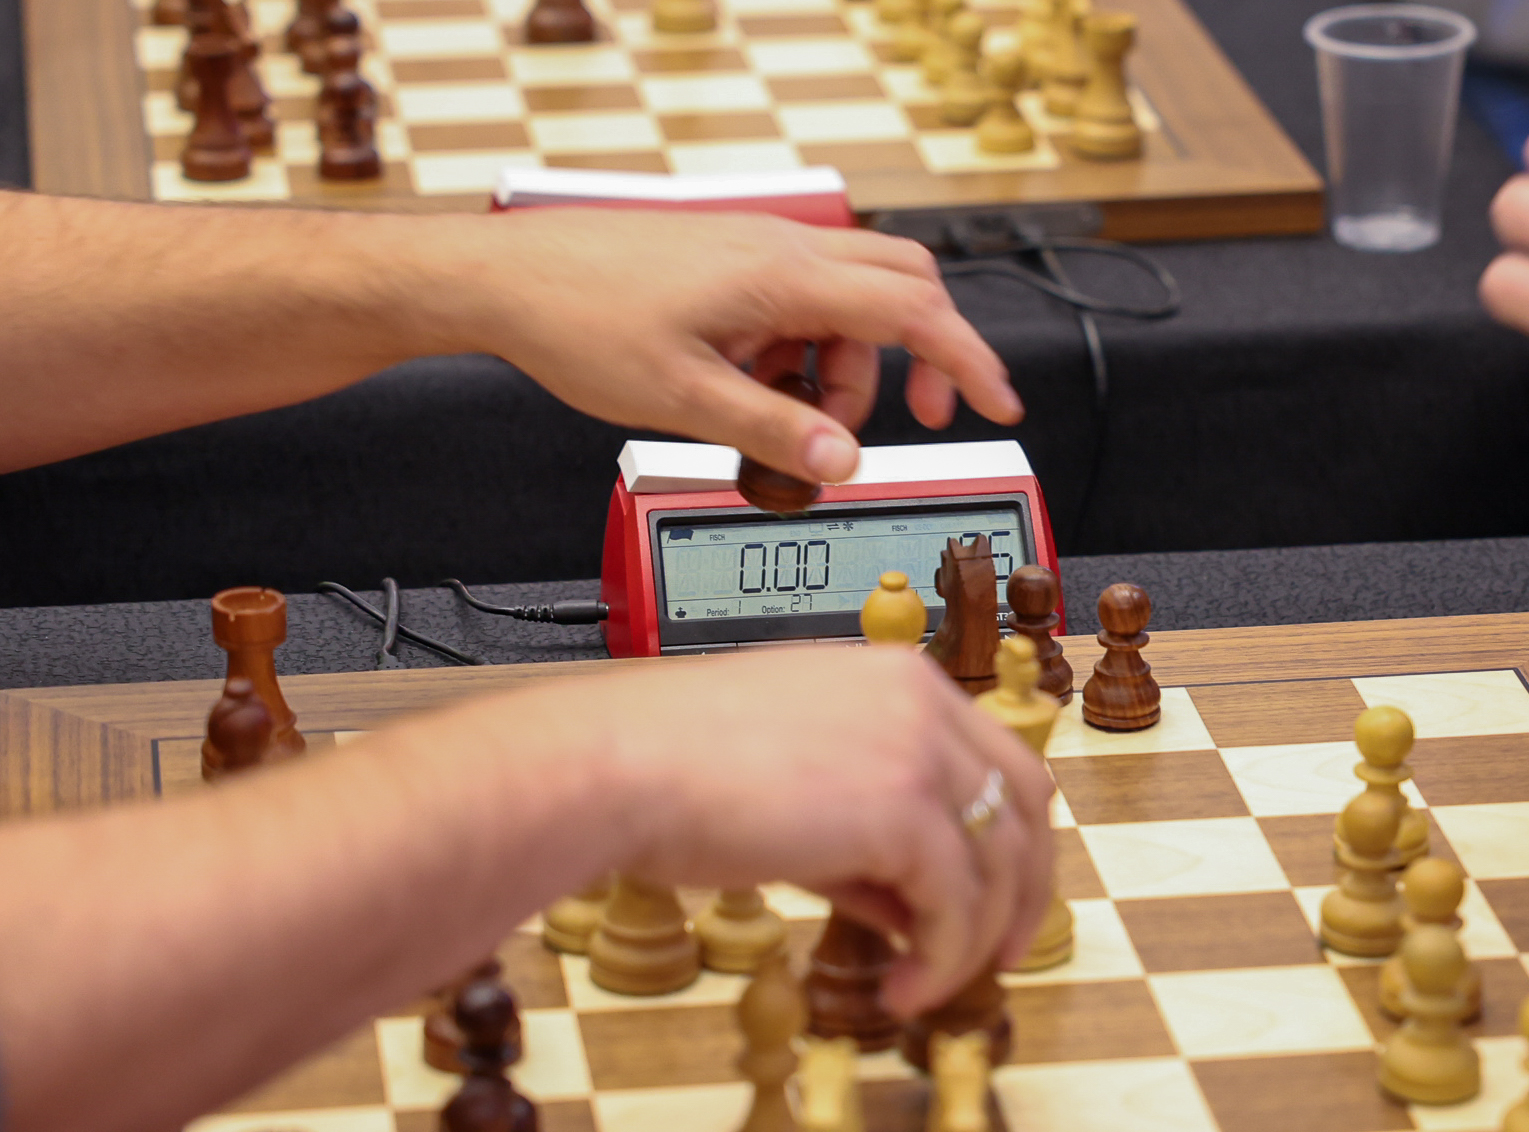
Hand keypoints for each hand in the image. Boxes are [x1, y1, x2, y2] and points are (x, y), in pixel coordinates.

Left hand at [445, 209, 1024, 484]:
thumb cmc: (579, 322)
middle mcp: (780, 250)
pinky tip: (757, 386)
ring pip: (851, 295)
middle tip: (917, 417)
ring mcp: (754, 249)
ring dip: (850, 362)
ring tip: (800, 418)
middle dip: (924, 354)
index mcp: (783, 277)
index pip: (912, 310)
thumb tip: (847, 461)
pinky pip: (800, 299)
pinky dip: (806, 347)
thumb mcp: (685, 399)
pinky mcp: (728, 260)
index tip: (998, 400)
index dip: (966, 359)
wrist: (507, 278)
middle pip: (902, 285)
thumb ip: (775, 431)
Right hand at [550, 647, 1054, 1014]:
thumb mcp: (797, 791)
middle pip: (1026, 804)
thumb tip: (914, 912)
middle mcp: (922, 703)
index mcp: (898, 681)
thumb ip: (869, 840)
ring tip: (923, 987)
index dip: (1010, 839)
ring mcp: (919, 751)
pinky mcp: (903, 810)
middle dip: (1021, 889)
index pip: (998, 760)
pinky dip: (942, 959)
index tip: (994, 900)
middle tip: (999, 954)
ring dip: (973, 941)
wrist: (616, 768)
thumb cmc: (672, 772)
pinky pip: (957, 904)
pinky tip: (902, 990)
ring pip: (998, 863)